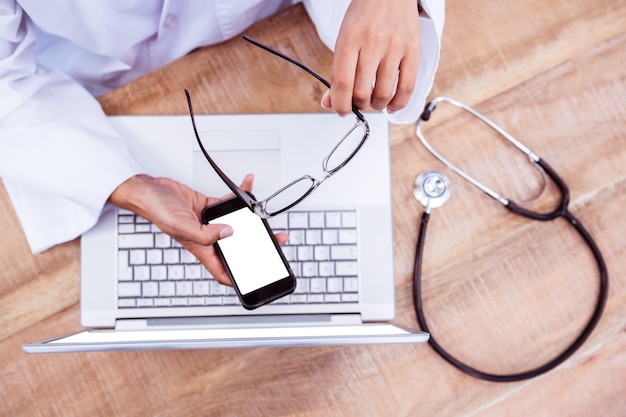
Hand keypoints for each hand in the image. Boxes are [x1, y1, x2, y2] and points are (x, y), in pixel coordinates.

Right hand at [108, 173, 287, 285]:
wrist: (148, 188)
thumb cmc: (156, 209)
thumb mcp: (180, 225)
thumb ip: (205, 233)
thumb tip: (229, 233)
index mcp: (200, 248)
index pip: (221, 272)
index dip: (237, 280)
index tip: (255, 281)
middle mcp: (207, 237)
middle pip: (236, 247)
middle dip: (257, 246)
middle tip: (275, 242)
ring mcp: (209, 222)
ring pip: (237, 224)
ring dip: (252, 218)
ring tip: (265, 213)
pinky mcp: (210, 207)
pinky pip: (230, 204)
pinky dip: (240, 196)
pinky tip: (247, 186)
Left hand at [322, 0, 421, 115]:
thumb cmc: (364, 16)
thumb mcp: (343, 39)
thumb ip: (337, 72)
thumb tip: (329, 103)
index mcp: (350, 39)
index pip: (342, 82)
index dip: (340, 105)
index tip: (341, 110)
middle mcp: (373, 42)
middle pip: (362, 92)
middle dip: (358, 105)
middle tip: (358, 102)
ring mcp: (395, 47)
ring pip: (384, 94)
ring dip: (376, 105)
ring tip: (373, 100)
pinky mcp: (413, 51)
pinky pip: (407, 88)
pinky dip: (398, 104)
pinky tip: (391, 105)